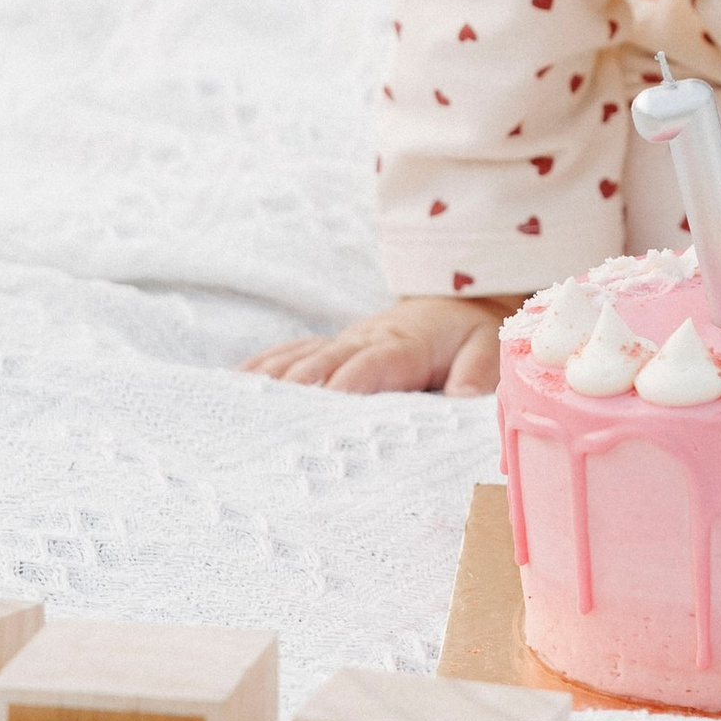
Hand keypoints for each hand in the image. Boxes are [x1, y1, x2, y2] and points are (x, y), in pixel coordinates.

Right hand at [242, 293, 511, 393]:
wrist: (455, 303)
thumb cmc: (470, 336)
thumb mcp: (489, 348)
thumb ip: (478, 373)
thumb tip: (463, 400)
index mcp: (404, 345)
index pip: (372, 364)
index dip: (348, 383)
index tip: (326, 404)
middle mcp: (364, 341)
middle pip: (324, 362)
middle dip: (297, 387)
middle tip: (269, 417)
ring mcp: (341, 344)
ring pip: (299, 358)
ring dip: (271, 380)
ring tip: (237, 407)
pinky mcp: (329, 350)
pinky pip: (290, 355)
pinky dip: (261, 369)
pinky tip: (232, 387)